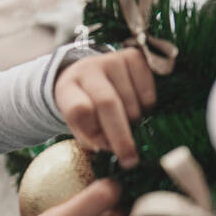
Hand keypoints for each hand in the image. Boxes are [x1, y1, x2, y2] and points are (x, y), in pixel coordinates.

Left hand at [54, 48, 156, 168]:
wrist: (91, 74)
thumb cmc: (86, 106)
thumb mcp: (79, 124)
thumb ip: (91, 138)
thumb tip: (112, 147)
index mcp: (67, 88)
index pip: (79, 110)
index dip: (93, 131)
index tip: (104, 148)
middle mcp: (88, 68)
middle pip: (107, 103)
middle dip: (121, 135)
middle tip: (130, 159)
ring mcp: (112, 60)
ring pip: (132, 101)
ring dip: (135, 121)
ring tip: (128, 123)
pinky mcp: (133, 57)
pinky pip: (148, 91)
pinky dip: (147, 107)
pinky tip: (138, 107)